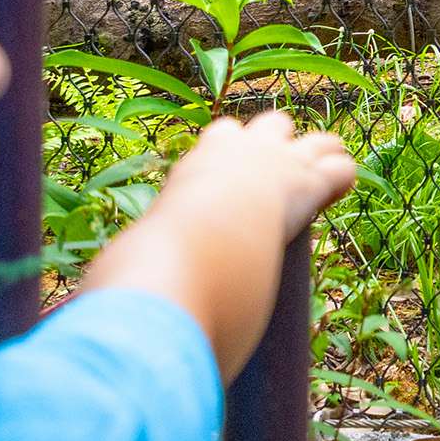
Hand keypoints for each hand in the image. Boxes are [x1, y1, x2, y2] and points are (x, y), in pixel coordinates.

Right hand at [84, 110, 358, 374]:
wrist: (172, 269)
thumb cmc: (145, 282)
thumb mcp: (139, 269)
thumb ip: (136, 278)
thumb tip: (97, 314)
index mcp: (191, 174)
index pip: (221, 142)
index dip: (233, 164)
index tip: (239, 193)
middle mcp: (229, 155)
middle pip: (267, 126)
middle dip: (279, 150)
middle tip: (285, 191)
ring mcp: (268, 163)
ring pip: (311, 138)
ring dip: (320, 159)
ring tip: (323, 187)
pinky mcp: (301, 185)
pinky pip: (338, 167)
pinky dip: (342, 179)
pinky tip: (340, 196)